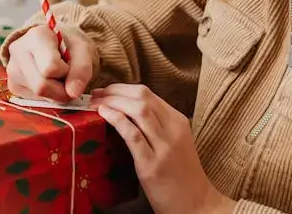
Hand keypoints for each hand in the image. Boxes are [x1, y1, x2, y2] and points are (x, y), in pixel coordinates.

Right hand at [5, 24, 95, 101]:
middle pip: (41, 86)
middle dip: (61, 89)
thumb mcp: (82, 50)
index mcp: (36, 36)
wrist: (54, 44)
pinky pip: (33, 99)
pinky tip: (47, 81)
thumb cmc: (68, 45)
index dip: (66, 72)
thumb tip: (73, 93)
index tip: (68, 63)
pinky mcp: (13, 84)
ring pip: (37, 94)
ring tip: (56, 77)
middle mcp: (18, 51)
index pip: (51, 68)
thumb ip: (82, 69)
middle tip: (66, 78)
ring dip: (54, 93)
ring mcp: (12, 69)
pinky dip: (46, 95)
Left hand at [90, 84, 232, 213]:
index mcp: (178, 121)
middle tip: (96, 94)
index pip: (148, 94)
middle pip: (142, 97)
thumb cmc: (181, 174)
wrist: (196, 203)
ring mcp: (164, 147)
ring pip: (138, 110)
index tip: (105, 91)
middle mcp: (173, 130)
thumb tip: (127, 109)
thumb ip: (158, 125)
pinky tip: (104, 114)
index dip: (122, 88)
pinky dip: (116, 120)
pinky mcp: (152, 165)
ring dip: (112, 102)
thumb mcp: (175, 141)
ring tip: (95, 103)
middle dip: (114, 91)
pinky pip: (133, 135)